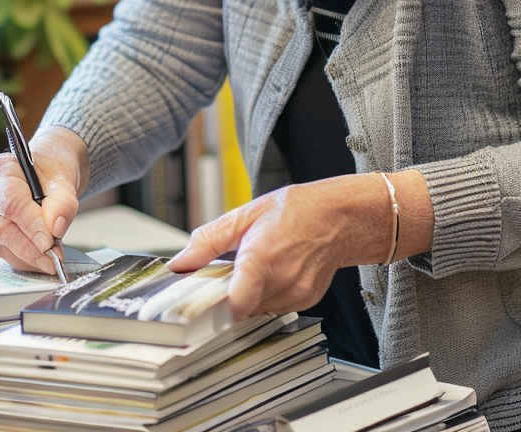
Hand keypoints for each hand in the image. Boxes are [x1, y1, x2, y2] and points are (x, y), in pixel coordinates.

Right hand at [0, 125, 88, 274]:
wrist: (50, 172)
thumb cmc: (52, 169)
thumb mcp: (63, 178)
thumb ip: (62, 202)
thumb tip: (56, 228)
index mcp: (1, 170)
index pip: (12, 202)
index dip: (30, 224)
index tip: (48, 242)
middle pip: (3, 228)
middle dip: (29, 248)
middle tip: (53, 258)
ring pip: (3, 245)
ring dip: (29, 258)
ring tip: (53, 260)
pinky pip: (7, 252)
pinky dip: (27, 260)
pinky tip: (44, 260)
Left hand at [168, 171, 430, 319]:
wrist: (340, 217)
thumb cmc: (297, 210)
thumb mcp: (247, 214)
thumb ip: (209, 240)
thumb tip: (179, 261)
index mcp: (263, 257)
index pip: (235, 303)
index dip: (212, 308)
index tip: (199, 301)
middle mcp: (281, 282)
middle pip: (238, 308)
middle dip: (226, 294)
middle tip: (226, 272)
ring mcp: (295, 295)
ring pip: (255, 310)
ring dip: (247, 294)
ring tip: (253, 266)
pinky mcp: (304, 302)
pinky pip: (274, 307)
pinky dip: (266, 295)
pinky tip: (273, 272)